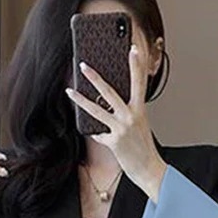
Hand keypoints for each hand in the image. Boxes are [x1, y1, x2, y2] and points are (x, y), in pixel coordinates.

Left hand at [65, 44, 167, 200]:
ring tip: (69, 90)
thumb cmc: (142, 146)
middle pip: (109, 92)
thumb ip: (127, 111)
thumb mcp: (139, 124)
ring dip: (80, 100)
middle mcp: (131, 116)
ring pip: (96, 110)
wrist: (148, 169)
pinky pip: (98, 133)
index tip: (133, 48)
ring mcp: (121, 129)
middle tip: (83, 65)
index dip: (136, 64)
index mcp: (140, 110)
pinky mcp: (113, 142)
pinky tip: (101, 136)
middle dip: (95, 77)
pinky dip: (98, 134)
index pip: (139, 82)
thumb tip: (107, 102)